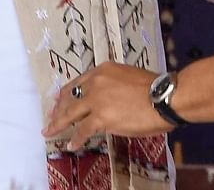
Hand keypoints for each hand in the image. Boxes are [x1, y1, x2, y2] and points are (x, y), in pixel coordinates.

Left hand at [45, 63, 172, 149]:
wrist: (163, 97)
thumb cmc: (154, 87)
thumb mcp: (128, 76)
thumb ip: (113, 85)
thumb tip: (108, 100)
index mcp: (103, 70)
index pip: (78, 82)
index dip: (67, 93)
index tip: (61, 99)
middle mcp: (95, 82)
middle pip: (70, 97)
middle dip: (58, 109)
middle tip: (50, 117)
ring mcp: (96, 100)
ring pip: (71, 113)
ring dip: (58, 124)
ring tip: (50, 131)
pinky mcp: (100, 117)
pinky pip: (82, 130)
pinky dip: (75, 138)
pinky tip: (72, 144)